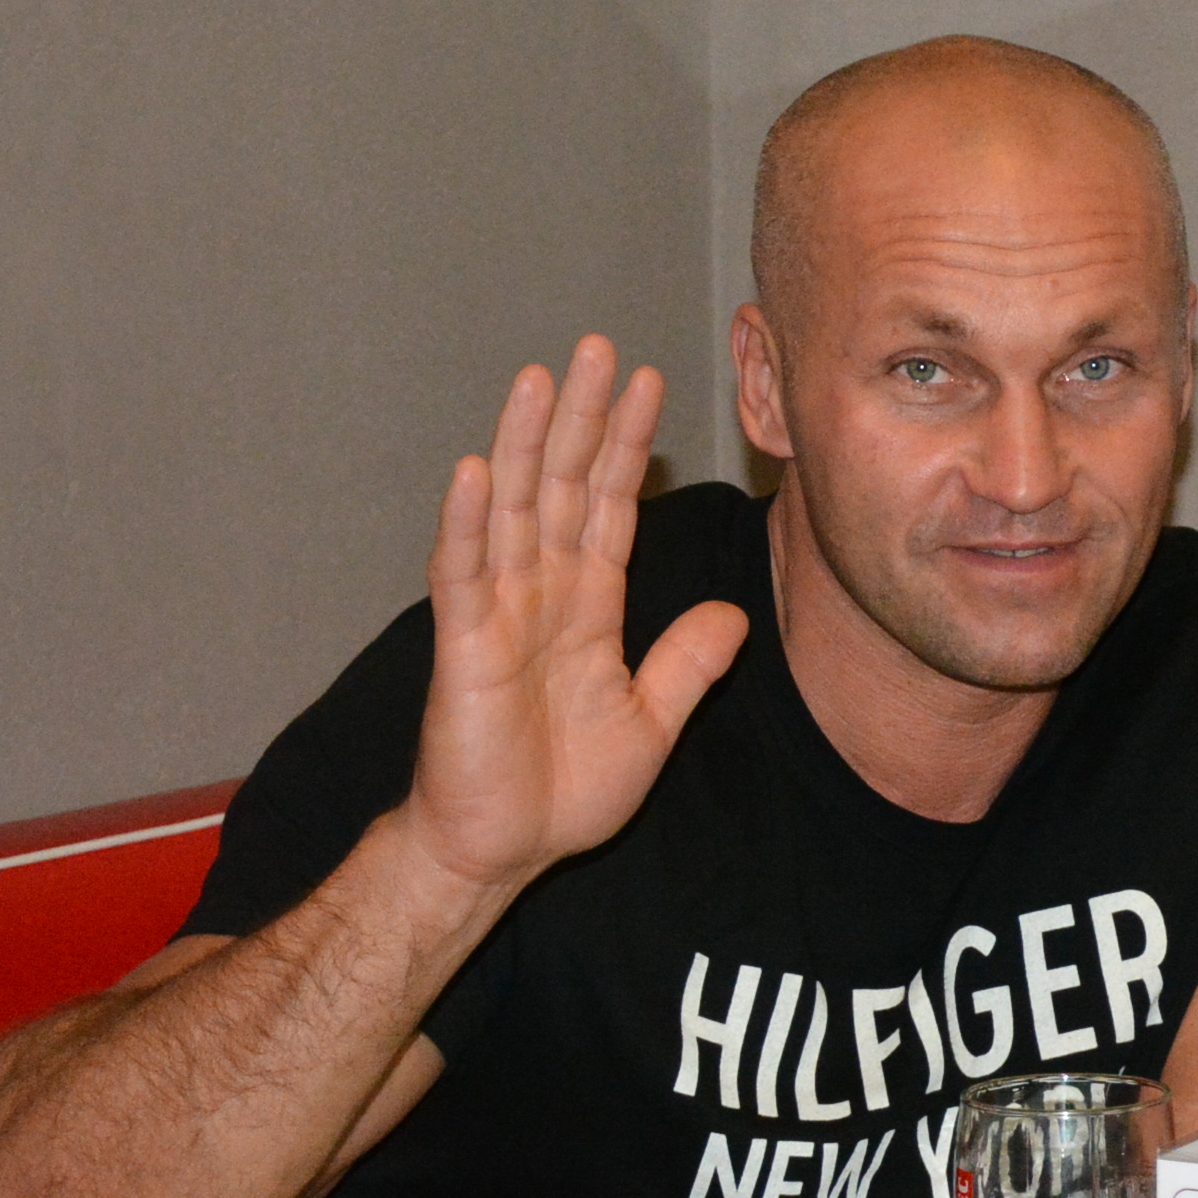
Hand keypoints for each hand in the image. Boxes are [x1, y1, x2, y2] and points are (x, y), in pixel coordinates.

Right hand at [390, 340, 748, 899]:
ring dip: (525, 445)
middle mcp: (541, 593)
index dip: (630, 446)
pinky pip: (464, 574)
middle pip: (563, 487)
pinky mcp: (463, 646)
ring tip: (539, 379)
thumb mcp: (650, 723)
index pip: (612, 506)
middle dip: (583, 418)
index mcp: (587, 605)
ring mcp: (497, 613)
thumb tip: (735, 614)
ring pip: (513, 510)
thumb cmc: (561, 792)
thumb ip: (686, 664)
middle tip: (598, 347)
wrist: (502, 851)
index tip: (652, 384)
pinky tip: (477, 470)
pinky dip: (468, 522)